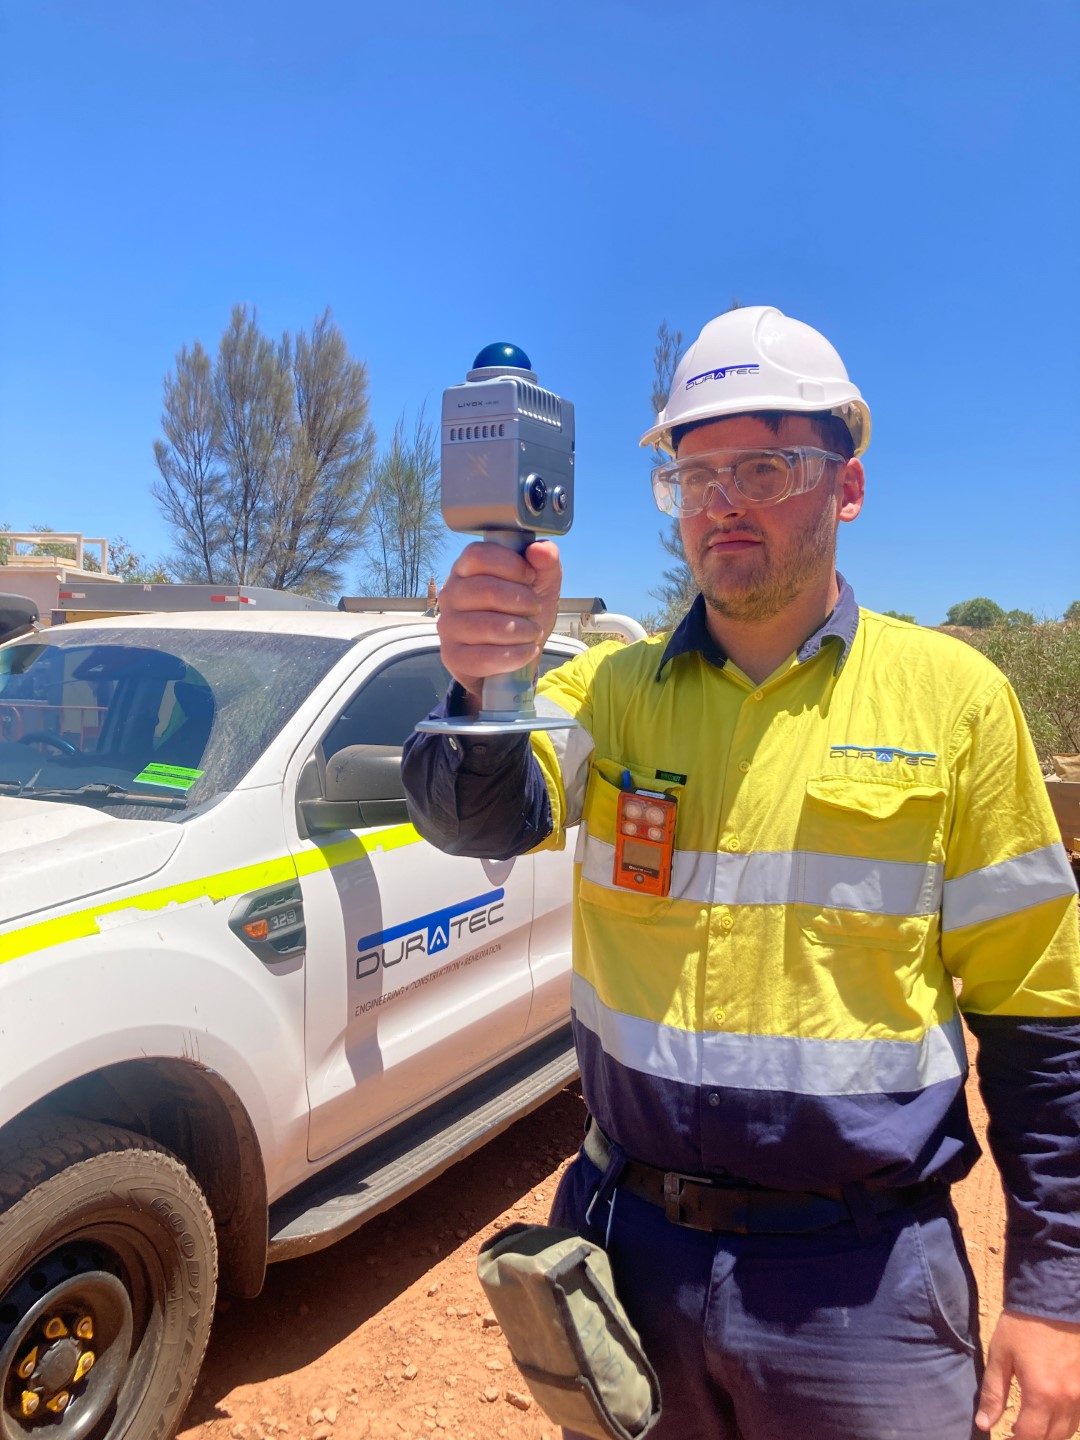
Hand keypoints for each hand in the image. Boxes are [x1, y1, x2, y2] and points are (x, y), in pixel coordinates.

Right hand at [436, 539, 562, 704]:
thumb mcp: (541, 584)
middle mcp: (451, 595)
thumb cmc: (521, 614)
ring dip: (522, 630)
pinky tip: (528, 651)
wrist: (511, 658)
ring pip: (488, 626)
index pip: (479, 555)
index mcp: (466, 569)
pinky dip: (516, 655)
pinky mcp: (452, 656)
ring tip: (533, 632)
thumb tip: (540, 550)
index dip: (511, 565)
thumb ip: (546, 561)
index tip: (530, 577)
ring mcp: (448, 626)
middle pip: (486, 590)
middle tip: (535, 609)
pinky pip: (485, 657)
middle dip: (522, 601)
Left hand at [976, 1310, 1079, 1438]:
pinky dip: (1064, 1422)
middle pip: (1052, 1438)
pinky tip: (1049, 1414)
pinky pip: (1078, 1416)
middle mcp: (1067, 1400)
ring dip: (1050, 1435)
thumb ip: (993, 1393)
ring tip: (1031, 1428)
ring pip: (1068, 1431)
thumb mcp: (1000, 1356)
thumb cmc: (1023, 1326)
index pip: (1029, 1436)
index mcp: (1041, 1394)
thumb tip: (984, 1423)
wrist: (1054, 1299)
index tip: (1004, 1439)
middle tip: (1015, 1435)